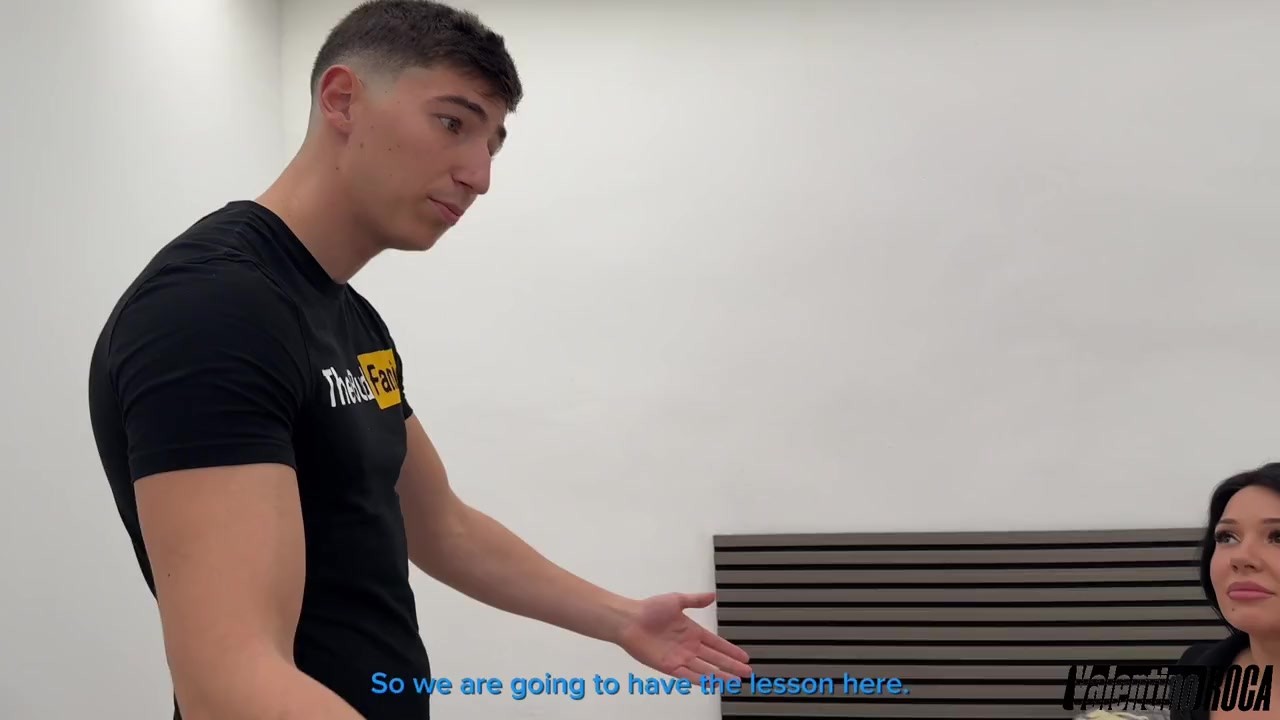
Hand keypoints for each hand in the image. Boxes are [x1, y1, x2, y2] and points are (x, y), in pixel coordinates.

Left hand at [614, 592, 752, 682]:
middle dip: (731, 666)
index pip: (717, 643)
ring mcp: (680, 657)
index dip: (731, 650)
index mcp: (692, 631)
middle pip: (715, 659)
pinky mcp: (669, 666)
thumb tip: (712, 596)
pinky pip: (688, 675)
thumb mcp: (676, 600)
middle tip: (747, 672)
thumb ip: (695, 600)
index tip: (744, 657)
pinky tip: (714, 683)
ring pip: (705, 669)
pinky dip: (701, 680)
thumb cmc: (648, 609)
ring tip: (736, 681)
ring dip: (721, 675)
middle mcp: (688, 646)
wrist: (629, 620)